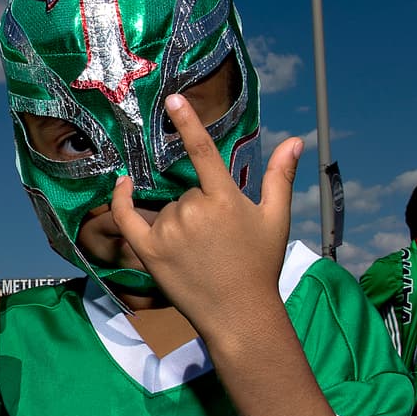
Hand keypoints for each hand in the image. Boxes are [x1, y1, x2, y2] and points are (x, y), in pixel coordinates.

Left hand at [110, 93, 303, 333]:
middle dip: (200, 208)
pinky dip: (121, 199)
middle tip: (217, 241)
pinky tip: (122, 184)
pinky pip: (127, 216)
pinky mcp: (148, 252)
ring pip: (166, 208)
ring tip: (199, 253)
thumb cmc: (260, 267)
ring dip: (178, 221)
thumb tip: (296, 140)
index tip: (173, 100)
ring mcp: (168, 232)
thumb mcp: (275, 220)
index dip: (188, 122)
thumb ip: (280, 177)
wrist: (238, 315)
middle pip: (187, 191)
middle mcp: (193, 212)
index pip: (202, 151)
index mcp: (225, 199)